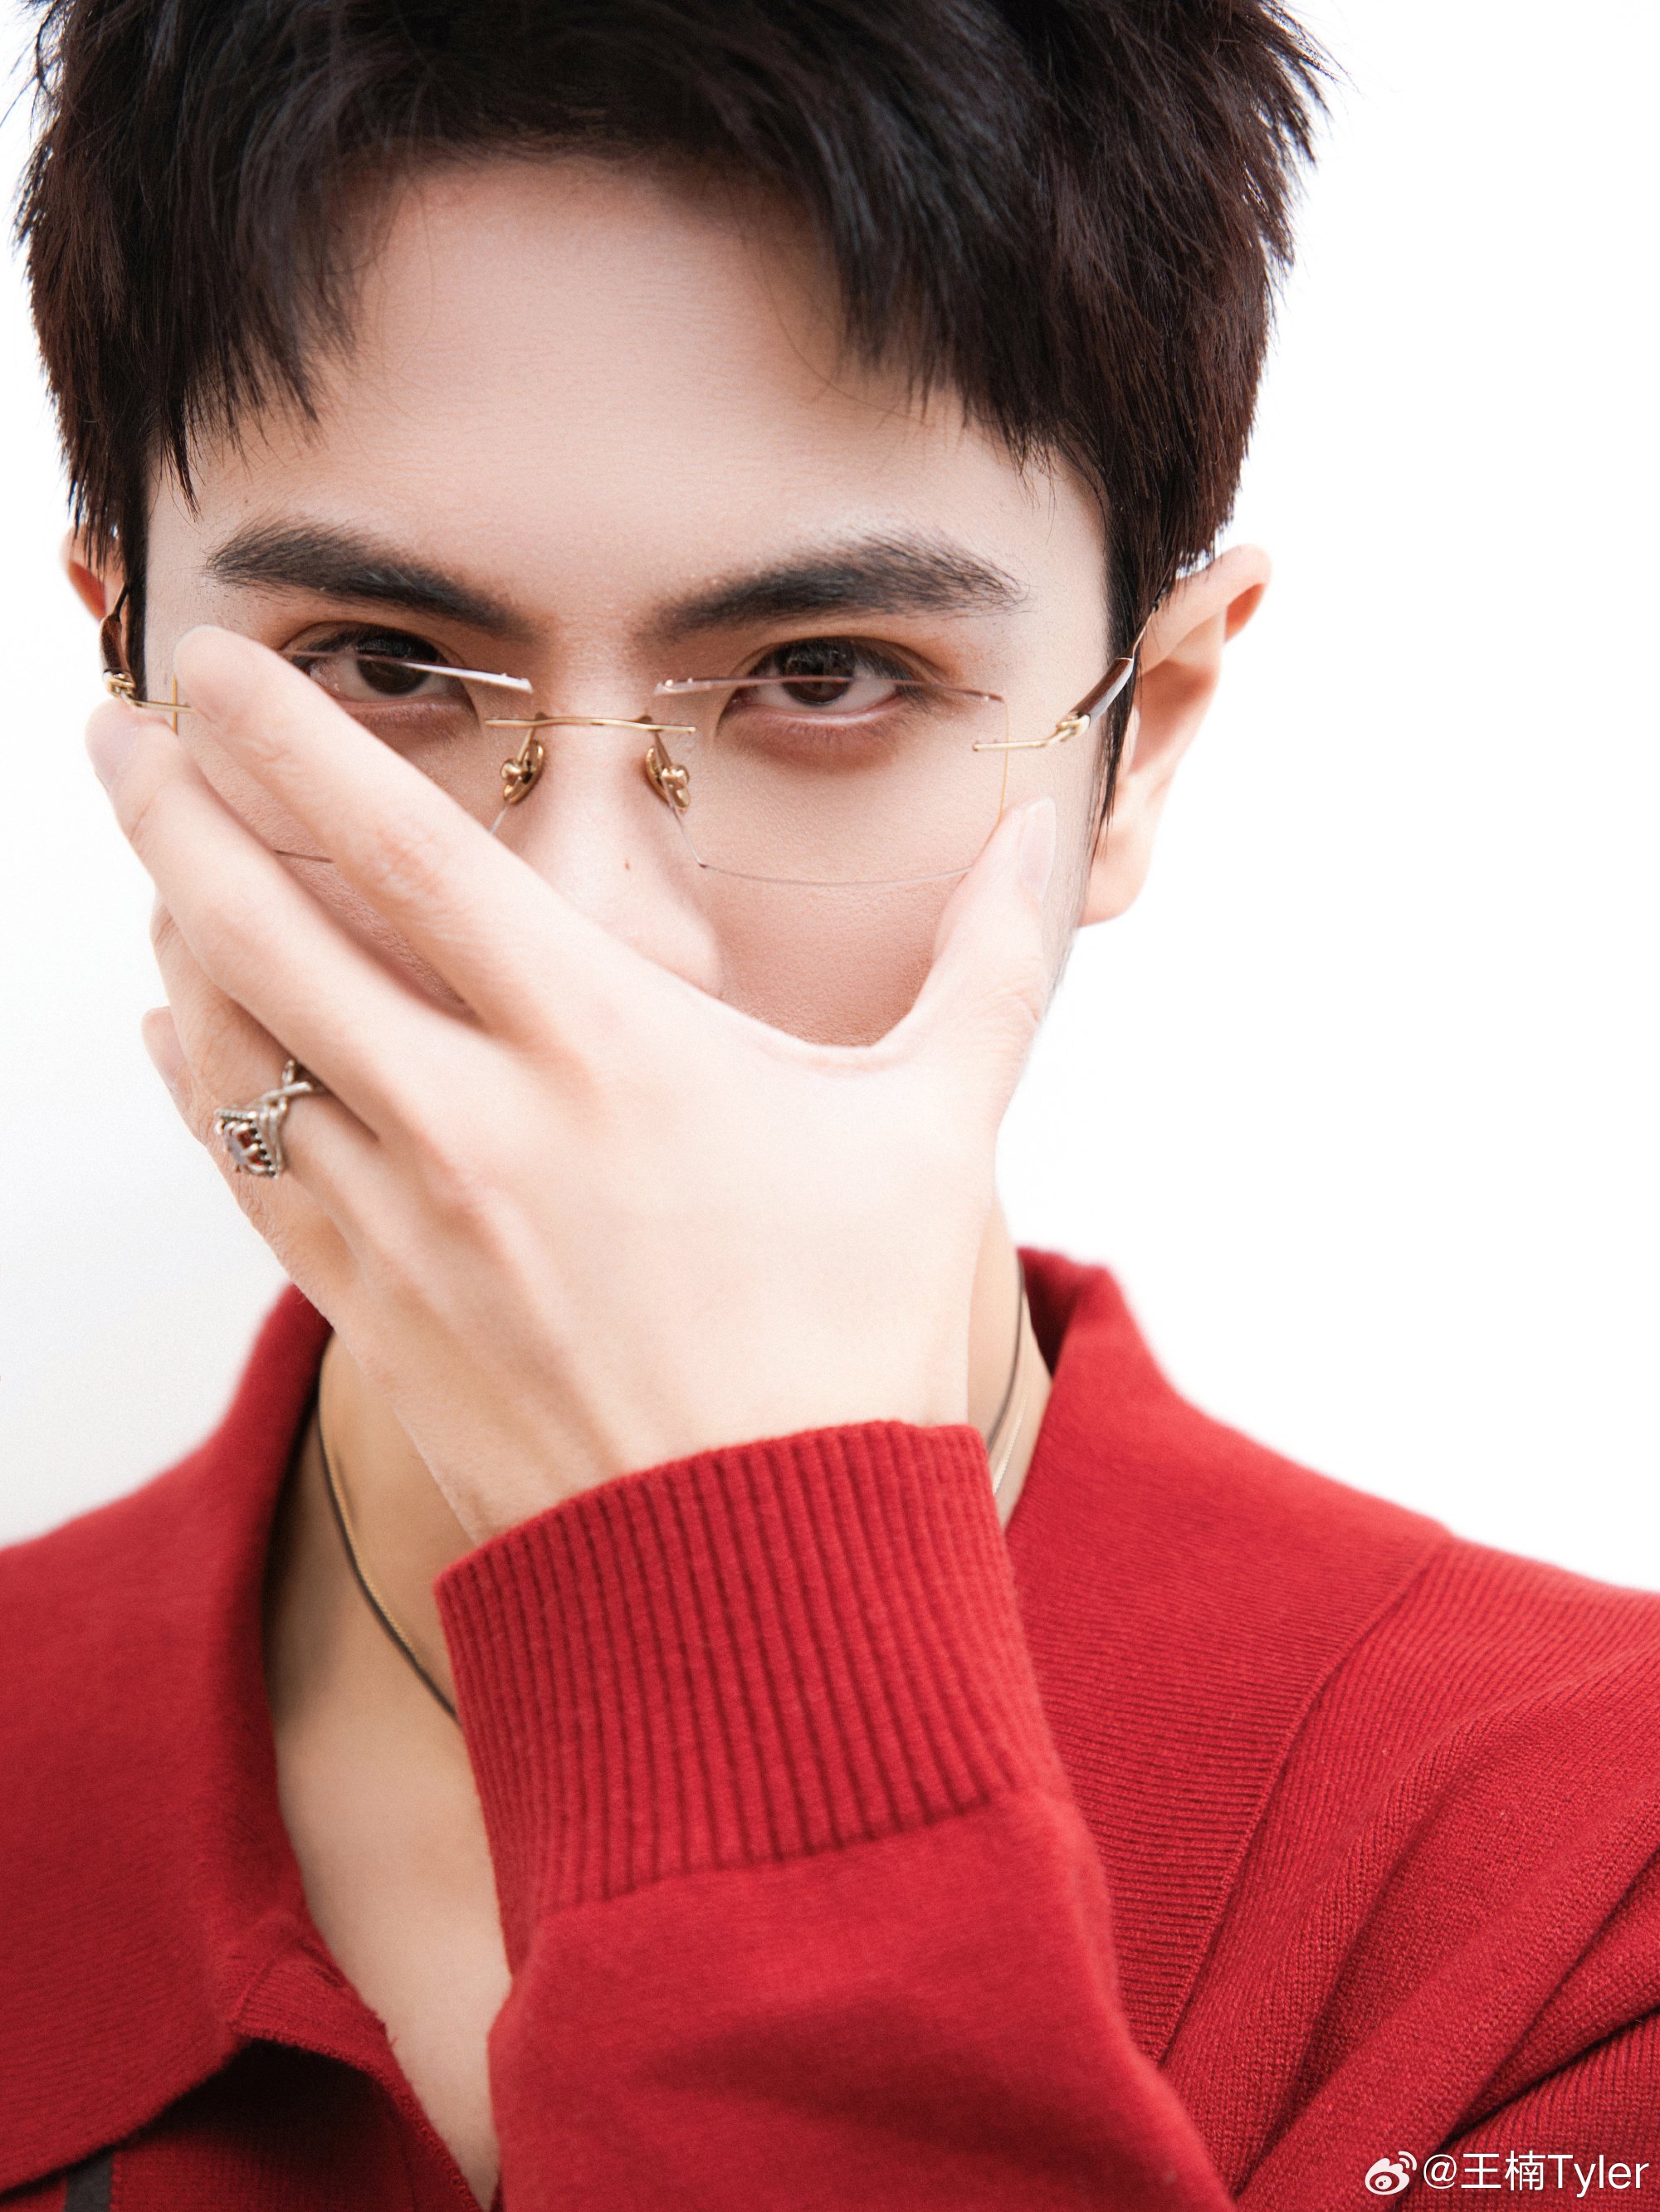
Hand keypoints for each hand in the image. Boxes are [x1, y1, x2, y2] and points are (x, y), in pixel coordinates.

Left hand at [89, 627, 1057, 1542]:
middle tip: (120, 730)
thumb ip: (988, 960)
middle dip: (171, 809)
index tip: (214, 661)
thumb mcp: (936, 1129)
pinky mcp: (377, 1313)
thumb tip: (1046, 833)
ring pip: (235, 1049)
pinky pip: (249, 1172)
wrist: (759, 1566)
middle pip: (266, 930)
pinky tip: (167, 1030)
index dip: (288, 739)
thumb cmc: (852, 1340)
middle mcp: (471, 1121)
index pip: (403, 852)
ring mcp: (407, 1224)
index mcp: (602, 1048)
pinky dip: (195, 1085)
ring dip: (177, 934)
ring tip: (153, 859)